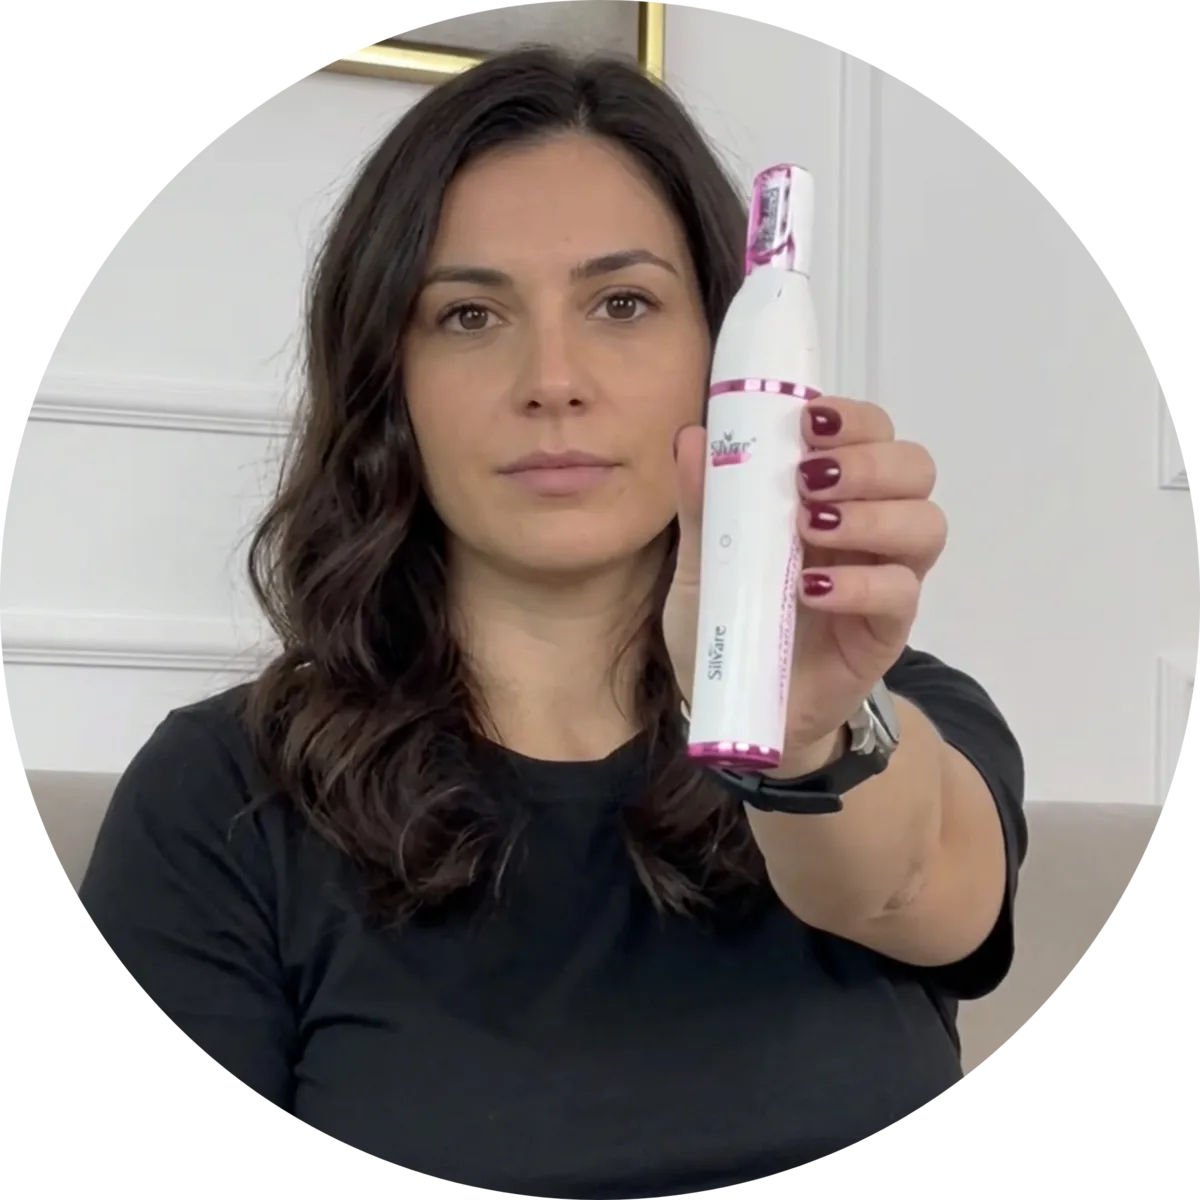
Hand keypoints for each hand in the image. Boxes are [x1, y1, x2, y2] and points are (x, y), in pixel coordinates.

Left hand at [663, 397, 946, 774]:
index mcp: (829, 495)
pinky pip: (902, 592)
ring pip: (925, 524)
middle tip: (809, 476)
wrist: (735, 703)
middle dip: (868, 460)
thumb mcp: (700, 564)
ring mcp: (884, 577)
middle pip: (914, 468)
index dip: (854, 418)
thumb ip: (702, 506)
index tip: (809, 419)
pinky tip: (813, 589)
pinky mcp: (887, 630)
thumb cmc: (725, 624)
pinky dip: (861, 582)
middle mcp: (868, 527)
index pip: (872, 433)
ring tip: (810, 526)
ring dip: (871, 513)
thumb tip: (692, 437)